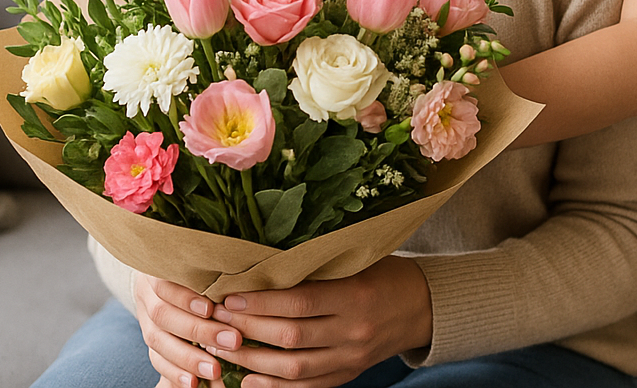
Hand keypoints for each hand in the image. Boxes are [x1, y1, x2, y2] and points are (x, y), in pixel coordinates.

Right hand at [135, 272, 235, 387]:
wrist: (165, 275)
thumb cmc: (195, 267)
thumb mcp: (200, 263)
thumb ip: (212, 274)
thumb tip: (239, 283)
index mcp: (158, 270)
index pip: (166, 284)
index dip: (186, 298)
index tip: (211, 309)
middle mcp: (147, 294)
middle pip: (164, 315)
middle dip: (198, 331)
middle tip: (232, 341)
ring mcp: (144, 318)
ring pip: (158, 341)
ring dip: (187, 358)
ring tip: (214, 370)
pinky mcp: (150, 339)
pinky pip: (156, 359)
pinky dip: (174, 372)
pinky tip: (192, 382)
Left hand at [138, 256, 432, 387]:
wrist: (420, 306)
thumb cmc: (381, 273)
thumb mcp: (355, 261)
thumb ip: (315, 266)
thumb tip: (261, 261)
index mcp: (355, 295)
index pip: (300, 302)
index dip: (261, 303)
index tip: (229, 298)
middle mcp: (352, 330)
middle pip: (291, 337)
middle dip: (248, 331)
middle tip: (215, 322)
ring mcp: (350, 357)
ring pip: (294, 367)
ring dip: (253, 361)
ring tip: (222, 350)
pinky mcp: (347, 375)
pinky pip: (307, 387)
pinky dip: (275, 387)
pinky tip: (247, 380)